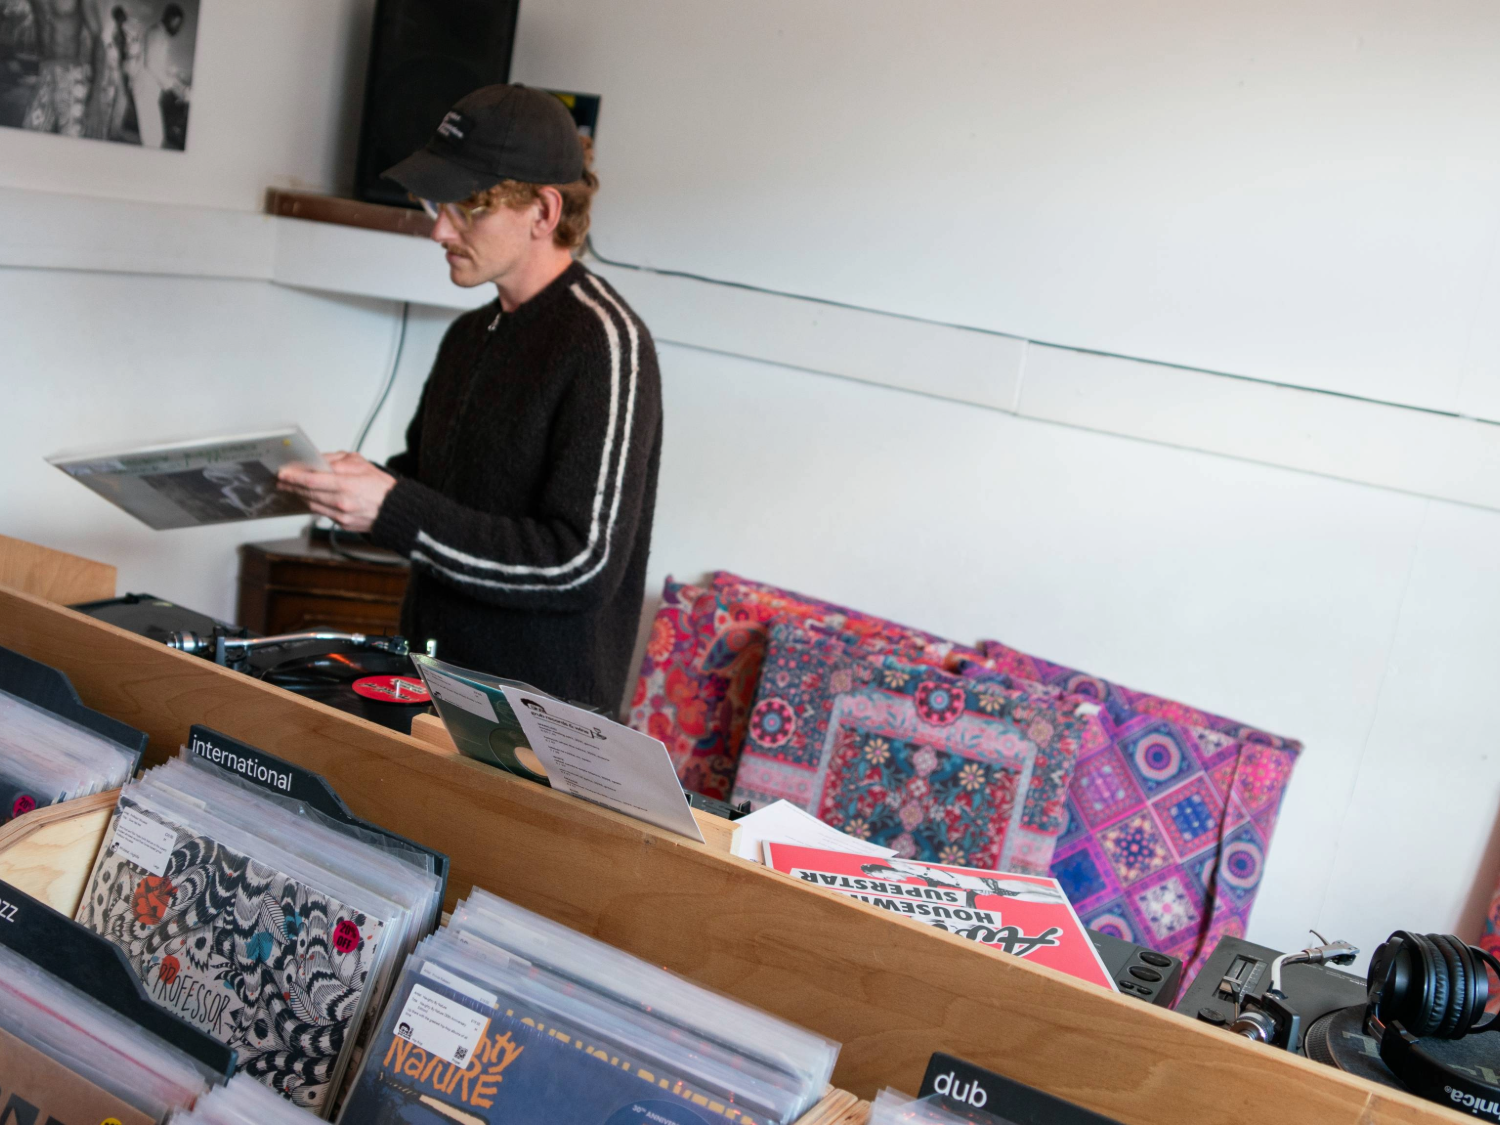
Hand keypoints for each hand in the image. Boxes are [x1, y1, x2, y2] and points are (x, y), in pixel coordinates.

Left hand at [277, 451, 395, 533]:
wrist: (396, 511)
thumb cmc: (382, 486)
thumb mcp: (362, 464)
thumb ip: (338, 460)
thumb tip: (318, 460)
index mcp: (347, 484)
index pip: (313, 480)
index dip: (295, 477)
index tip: (283, 473)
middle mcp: (342, 502)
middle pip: (308, 493)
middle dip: (292, 486)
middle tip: (281, 480)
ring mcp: (341, 515)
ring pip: (312, 505)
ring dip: (299, 496)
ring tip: (289, 488)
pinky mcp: (342, 524)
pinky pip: (321, 513)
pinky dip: (312, 504)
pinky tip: (307, 498)